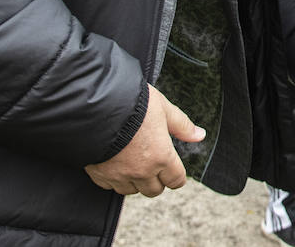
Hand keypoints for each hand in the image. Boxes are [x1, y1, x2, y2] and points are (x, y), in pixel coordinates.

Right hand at [84, 85, 203, 196]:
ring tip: (132, 160)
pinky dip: (114, 178)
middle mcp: (142, 171)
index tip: (172, 168)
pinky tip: (114, 161)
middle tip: (151, 161)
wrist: (94, 106)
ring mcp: (120, 175)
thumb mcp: (162, 107)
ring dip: (135, 180)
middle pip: (155, 190)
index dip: (176, 174)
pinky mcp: (100, 175)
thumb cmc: (131, 102)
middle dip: (156, 179)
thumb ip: (181, 125)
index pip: (176, 180)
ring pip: (132, 190)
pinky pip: (110, 186)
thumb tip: (199, 135)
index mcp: (162, 156)